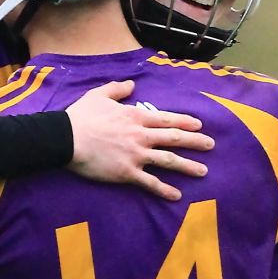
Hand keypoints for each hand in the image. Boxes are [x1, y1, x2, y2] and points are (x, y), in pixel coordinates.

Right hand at [65, 80, 212, 200]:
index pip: (167, 119)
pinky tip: (177, 195)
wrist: (66, 139)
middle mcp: (141, 136)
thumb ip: (117, 89)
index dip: (185, 121)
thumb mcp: (99, 95)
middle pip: (174, 138)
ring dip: (188, 166)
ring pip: (168, 160)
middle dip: (195, 142)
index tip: (199, 124)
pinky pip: (150, 182)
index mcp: (135, 117)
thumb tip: (131, 84)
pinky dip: (164, 189)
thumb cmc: (81, 116)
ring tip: (203, 171)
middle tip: (210, 145)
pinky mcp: (127, 173)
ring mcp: (136, 155)